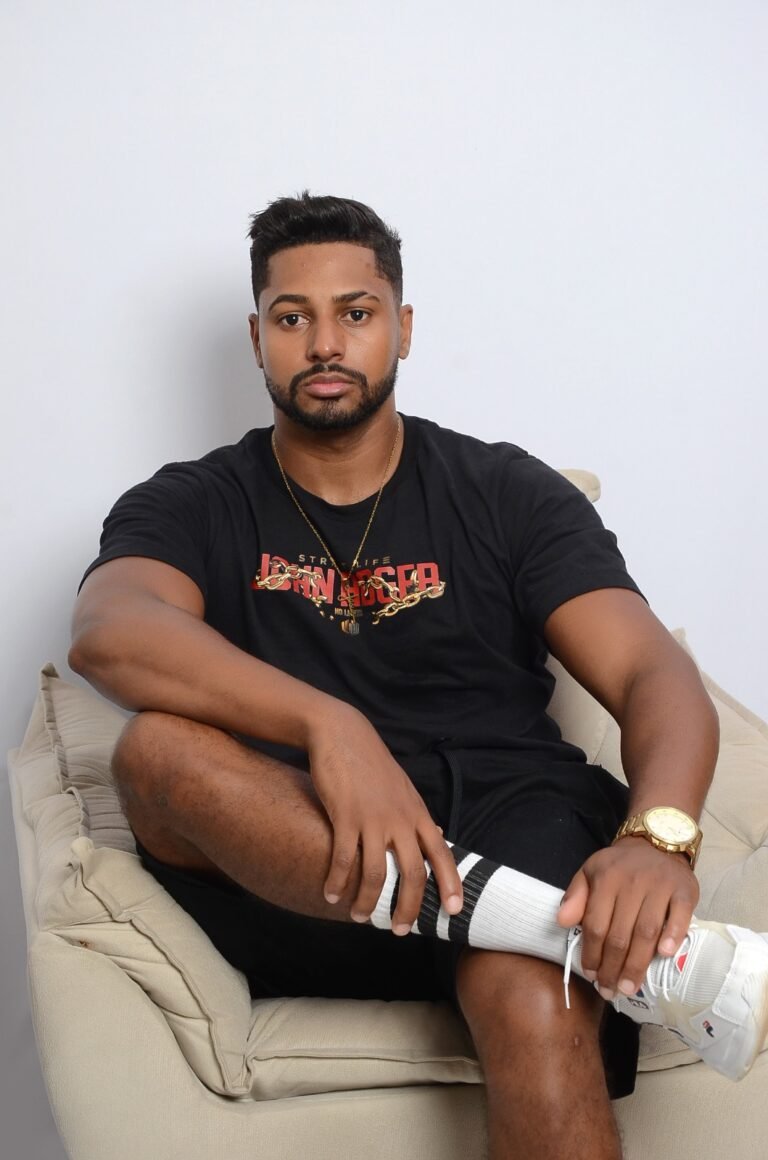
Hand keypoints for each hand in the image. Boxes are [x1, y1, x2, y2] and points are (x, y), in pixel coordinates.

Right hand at [307, 703, 462, 930]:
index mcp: (418, 813)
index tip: (454, 911)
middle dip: (406, 908)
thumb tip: (438, 832)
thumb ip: (419, 814)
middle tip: (398, 930)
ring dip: (367, 901)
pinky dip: (337, 882)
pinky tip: (330, 894)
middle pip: (412, 874)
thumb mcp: (404, 788)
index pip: (442, 854)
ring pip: (375, 874)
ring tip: (358, 916)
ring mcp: (373, 818)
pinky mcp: (345, 816)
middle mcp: (401, 819)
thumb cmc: (372, 764)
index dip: (451, 884)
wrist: (343, 734)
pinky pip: (343, 859)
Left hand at [556, 836, 699, 997]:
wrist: (657, 842)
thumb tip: (561, 922)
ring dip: (637, 964)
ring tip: (629, 987)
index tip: (591, 975)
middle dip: (613, 967)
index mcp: (606, 879)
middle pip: (620, 933)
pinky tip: (664, 956)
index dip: (592, 953)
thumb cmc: (620, 865)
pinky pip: (680, 917)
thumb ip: (575, 896)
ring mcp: (660, 886)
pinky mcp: (684, 890)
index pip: (595, 924)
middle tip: (610, 991)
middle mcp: (632, 882)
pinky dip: (672, 937)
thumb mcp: (591, 872)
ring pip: (646, 931)